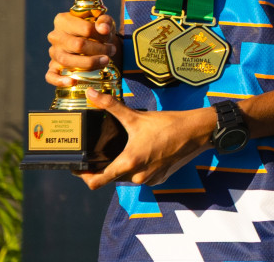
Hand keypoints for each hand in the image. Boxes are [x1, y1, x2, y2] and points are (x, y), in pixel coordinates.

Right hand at [46, 12, 119, 89]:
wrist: (91, 42)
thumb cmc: (96, 30)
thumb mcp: (102, 21)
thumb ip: (104, 21)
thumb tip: (104, 29)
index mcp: (63, 20)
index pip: (86, 28)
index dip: (101, 35)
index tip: (109, 37)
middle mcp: (55, 36)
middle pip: (77, 45)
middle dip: (98, 49)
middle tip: (112, 50)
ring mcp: (53, 53)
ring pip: (67, 61)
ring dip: (89, 63)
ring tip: (105, 61)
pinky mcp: (52, 68)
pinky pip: (51, 76)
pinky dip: (60, 80)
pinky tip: (72, 82)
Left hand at [78, 92, 214, 189]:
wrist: (195, 132)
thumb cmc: (166, 124)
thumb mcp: (136, 116)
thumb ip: (111, 106)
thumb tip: (91, 93)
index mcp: (128, 163)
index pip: (97, 182)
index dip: (84, 176)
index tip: (78, 168)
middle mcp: (137, 176)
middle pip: (112, 178)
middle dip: (105, 167)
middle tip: (101, 152)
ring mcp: (150, 180)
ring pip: (128, 177)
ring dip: (123, 167)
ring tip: (124, 149)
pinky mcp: (160, 179)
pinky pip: (142, 177)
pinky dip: (139, 168)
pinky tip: (144, 152)